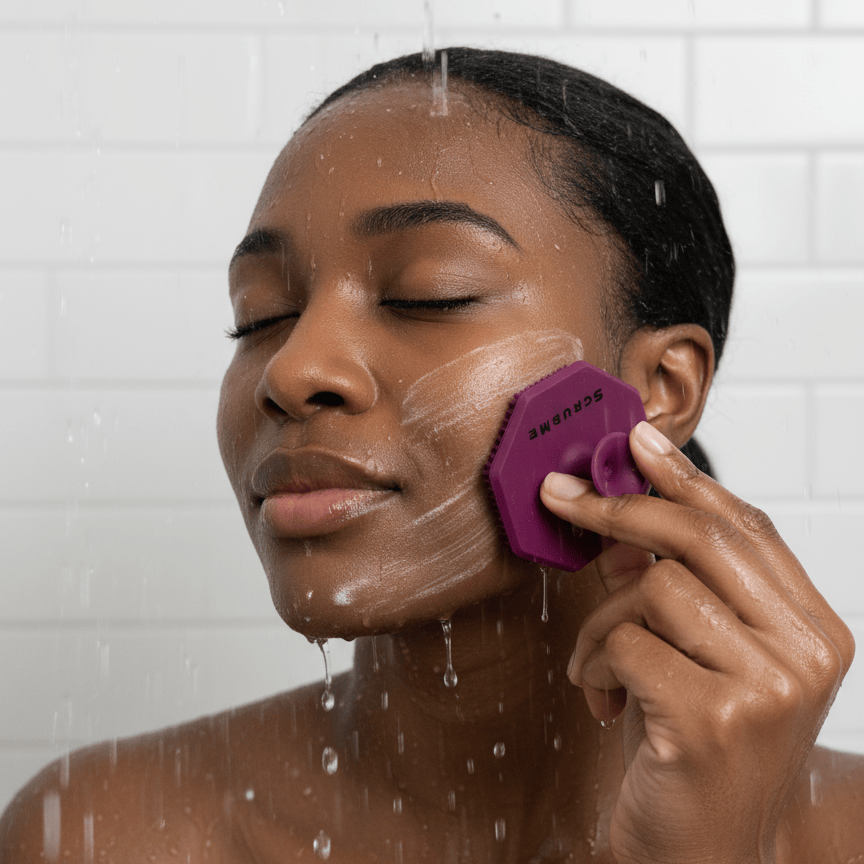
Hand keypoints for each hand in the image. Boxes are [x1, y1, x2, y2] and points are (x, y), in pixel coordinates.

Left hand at [540, 421, 854, 863]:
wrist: (702, 857)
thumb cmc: (692, 750)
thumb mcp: (692, 658)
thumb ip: (673, 589)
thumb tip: (620, 521)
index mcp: (814, 630)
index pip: (746, 526)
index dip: (684, 477)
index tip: (636, 440)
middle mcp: (807, 652)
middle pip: (703, 536)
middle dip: (619, 507)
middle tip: (562, 495)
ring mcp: (769, 685)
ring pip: (652, 586)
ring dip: (602, 623)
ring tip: (601, 669)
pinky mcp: (715, 717)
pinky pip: (624, 641)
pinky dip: (594, 665)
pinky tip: (604, 703)